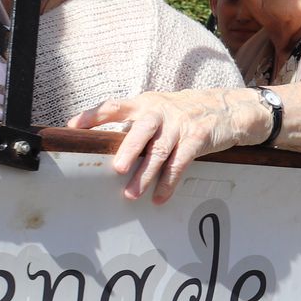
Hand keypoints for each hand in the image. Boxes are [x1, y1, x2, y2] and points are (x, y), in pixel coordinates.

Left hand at [69, 89, 251, 203]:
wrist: (226, 107)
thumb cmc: (182, 113)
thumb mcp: (158, 110)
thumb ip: (136, 124)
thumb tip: (106, 148)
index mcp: (144, 104)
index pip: (115, 106)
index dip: (94, 115)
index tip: (74, 126)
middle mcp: (159, 112)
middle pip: (141, 130)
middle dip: (129, 150)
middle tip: (117, 169)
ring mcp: (179, 125)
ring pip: (160, 152)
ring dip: (145, 175)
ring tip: (131, 194)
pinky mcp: (197, 138)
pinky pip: (180, 163)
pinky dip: (168, 183)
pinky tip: (159, 197)